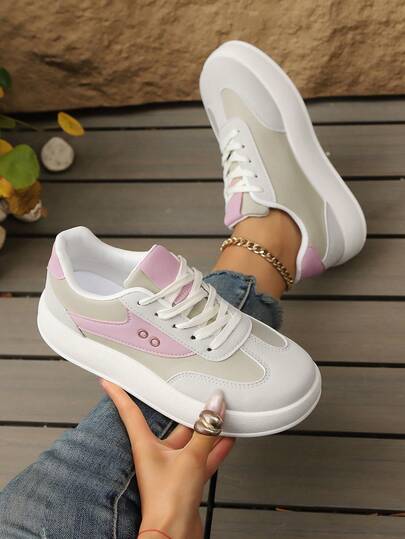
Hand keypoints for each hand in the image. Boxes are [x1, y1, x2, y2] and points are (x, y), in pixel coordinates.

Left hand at [101, 380, 234, 538]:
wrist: (174, 535)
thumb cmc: (167, 503)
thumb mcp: (190, 458)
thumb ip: (205, 432)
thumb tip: (214, 407)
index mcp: (145, 445)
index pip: (129, 412)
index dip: (119, 395)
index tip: (110, 382)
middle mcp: (156, 455)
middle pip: (172, 425)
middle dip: (186, 412)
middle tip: (198, 396)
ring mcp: (171, 468)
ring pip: (190, 442)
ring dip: (205, 431)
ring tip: (220, 415)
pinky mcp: (185, 480)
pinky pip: (202, 457)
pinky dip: (214, 448)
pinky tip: (226, 439)